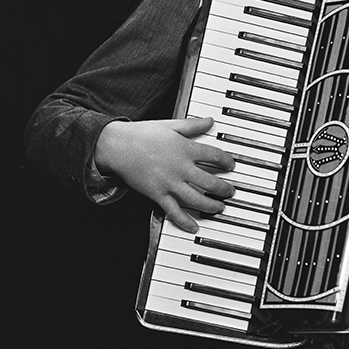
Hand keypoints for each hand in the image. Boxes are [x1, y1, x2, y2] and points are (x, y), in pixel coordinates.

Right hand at [94, 117, 234, 232]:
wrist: (117, 146)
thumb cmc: (142, 135)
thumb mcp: (170, 125)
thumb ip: (192, 125)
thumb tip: (210, 121)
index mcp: (185, 149)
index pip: (215, 156)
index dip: (227, 161)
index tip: (230, 165)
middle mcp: (181, 168)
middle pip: (211, 182)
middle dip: (224, 189)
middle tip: (230, 191)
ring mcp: (170, 183)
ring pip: (197, 199)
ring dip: (212, 206)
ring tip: (219, 208)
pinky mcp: (158, 195)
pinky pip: (174, 212)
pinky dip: (186, 222)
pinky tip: (194, 227)